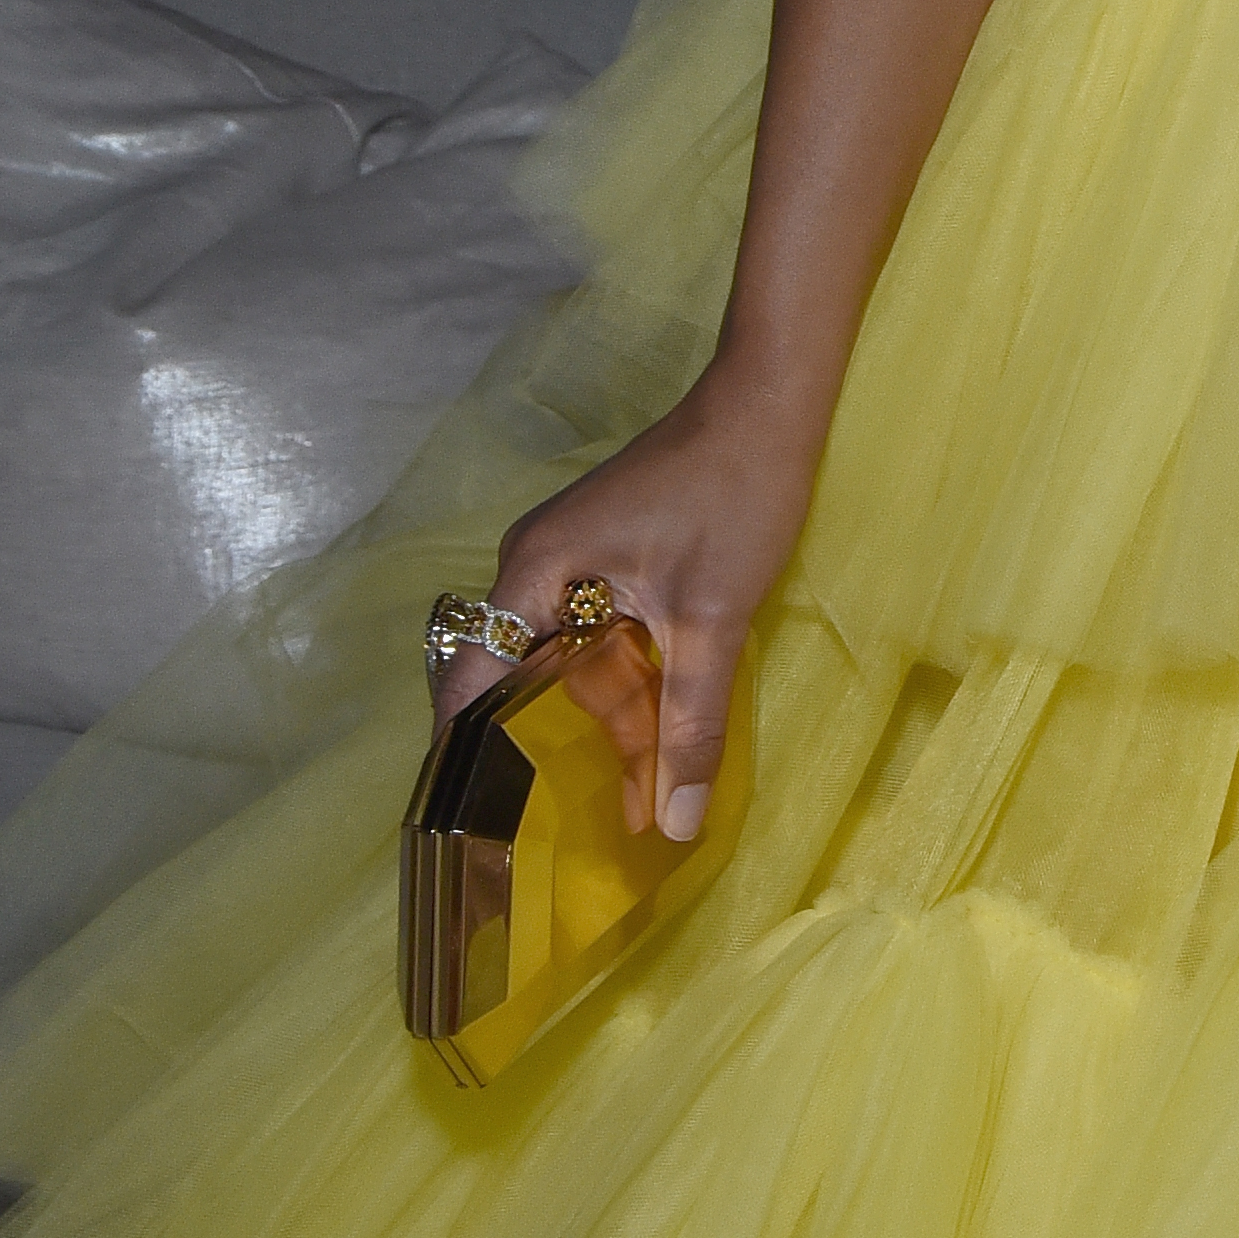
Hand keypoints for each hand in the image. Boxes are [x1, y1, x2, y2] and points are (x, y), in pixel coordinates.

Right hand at [430, 363, 821, 840]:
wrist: (770, 403)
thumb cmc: (735, 495)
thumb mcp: (712, 620)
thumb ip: (690, 724)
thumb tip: (675, 823)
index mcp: (534, 573)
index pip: (470, 680)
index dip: (468, 755)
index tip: (478, 826)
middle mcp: (533, 567)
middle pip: (520, 679)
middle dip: (548, 755)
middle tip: (566, 834)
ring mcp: (567, 560)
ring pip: (565, 662)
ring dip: (595, 724)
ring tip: (626, 805)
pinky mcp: (603, 557)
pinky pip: (592, 637)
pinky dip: (616, 685)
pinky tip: (650, 739)